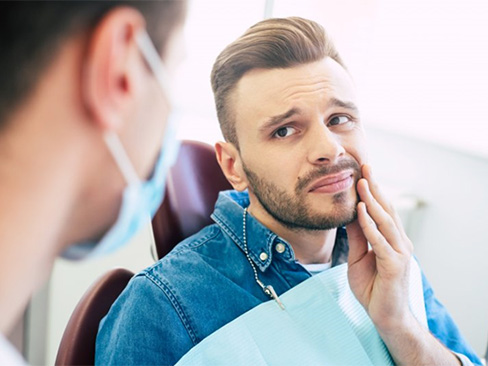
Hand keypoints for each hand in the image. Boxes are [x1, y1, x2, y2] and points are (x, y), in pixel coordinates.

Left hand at [346, 164, 414, 332]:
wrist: (385, 317)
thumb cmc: (372, 287)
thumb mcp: (358, 257)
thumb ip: (356, 237)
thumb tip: (349, 215)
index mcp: (392, 240)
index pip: (383, 210)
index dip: (374, 191)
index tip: (363, 172)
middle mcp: (400, 243)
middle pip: (386, 210)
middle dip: (375, 187)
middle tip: (365, 167)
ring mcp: (399, 253)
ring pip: (385, 221)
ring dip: (373, 200)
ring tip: (362, 182)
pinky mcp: (394, 266)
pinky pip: (379, 241)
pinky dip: (370, 225)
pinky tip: (362, 210)